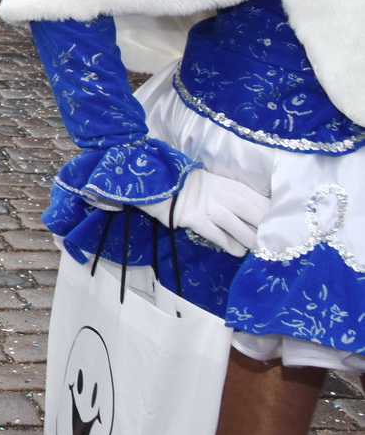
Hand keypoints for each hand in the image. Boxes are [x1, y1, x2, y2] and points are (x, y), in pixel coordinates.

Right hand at [138, 168, 269, 256]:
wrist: (156, 185)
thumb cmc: (185, 187)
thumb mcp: (210, 184)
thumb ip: (229, 194)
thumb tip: (251, 212)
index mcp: (223, 183)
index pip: (252, 196)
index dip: (267, 209)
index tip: (280, 222)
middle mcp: (216, 192)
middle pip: (246, 207)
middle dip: (262, 224)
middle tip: (273, 239)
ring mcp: (203, 205)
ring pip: (232, 221)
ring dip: (247, 236)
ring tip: (255, 248)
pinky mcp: (191, 217)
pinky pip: (213, 232)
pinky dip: (227, 242)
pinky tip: (236, 251)